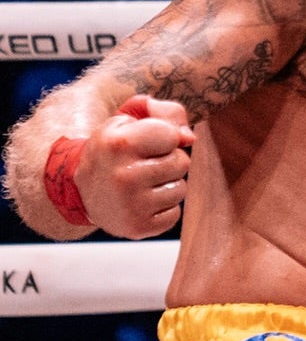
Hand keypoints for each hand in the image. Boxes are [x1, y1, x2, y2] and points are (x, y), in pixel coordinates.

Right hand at [75, 96, 194, 238]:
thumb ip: (163, 112)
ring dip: (167, 185)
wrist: (81, 191)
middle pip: (182, 162)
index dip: (164, 137)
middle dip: (169, 161)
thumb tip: (189, 137)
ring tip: (142, 184)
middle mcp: (123, 176)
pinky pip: (174, 214)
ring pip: (180, 189)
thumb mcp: (128, 120)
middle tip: (144, 165)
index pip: (172, 135)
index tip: (145, 143)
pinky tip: (142, 202)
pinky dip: (163, 208)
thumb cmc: (113, 150)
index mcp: (119, 144)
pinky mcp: (138, 227)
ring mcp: (131, 205)